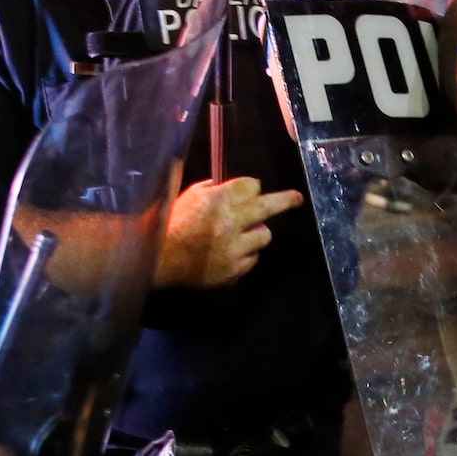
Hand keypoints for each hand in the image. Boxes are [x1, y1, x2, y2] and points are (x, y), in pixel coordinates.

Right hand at [156, 175, 303, 288]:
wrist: (159, 259)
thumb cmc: (172, 224)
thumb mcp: (189, 196)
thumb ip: (213, 189)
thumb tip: (235, 187)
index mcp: (218, 200)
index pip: (252, 185)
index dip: (250, 188)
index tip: (250, 191)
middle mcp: (230, 222)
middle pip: (268, 206)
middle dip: (286, 200)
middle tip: (297, 199)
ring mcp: (234, 248)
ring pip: (264, 236)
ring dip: (255, 234)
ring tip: (237, 236)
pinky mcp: (234, 270)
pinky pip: (252, 259)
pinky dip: (244, 255)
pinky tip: (227, 254)